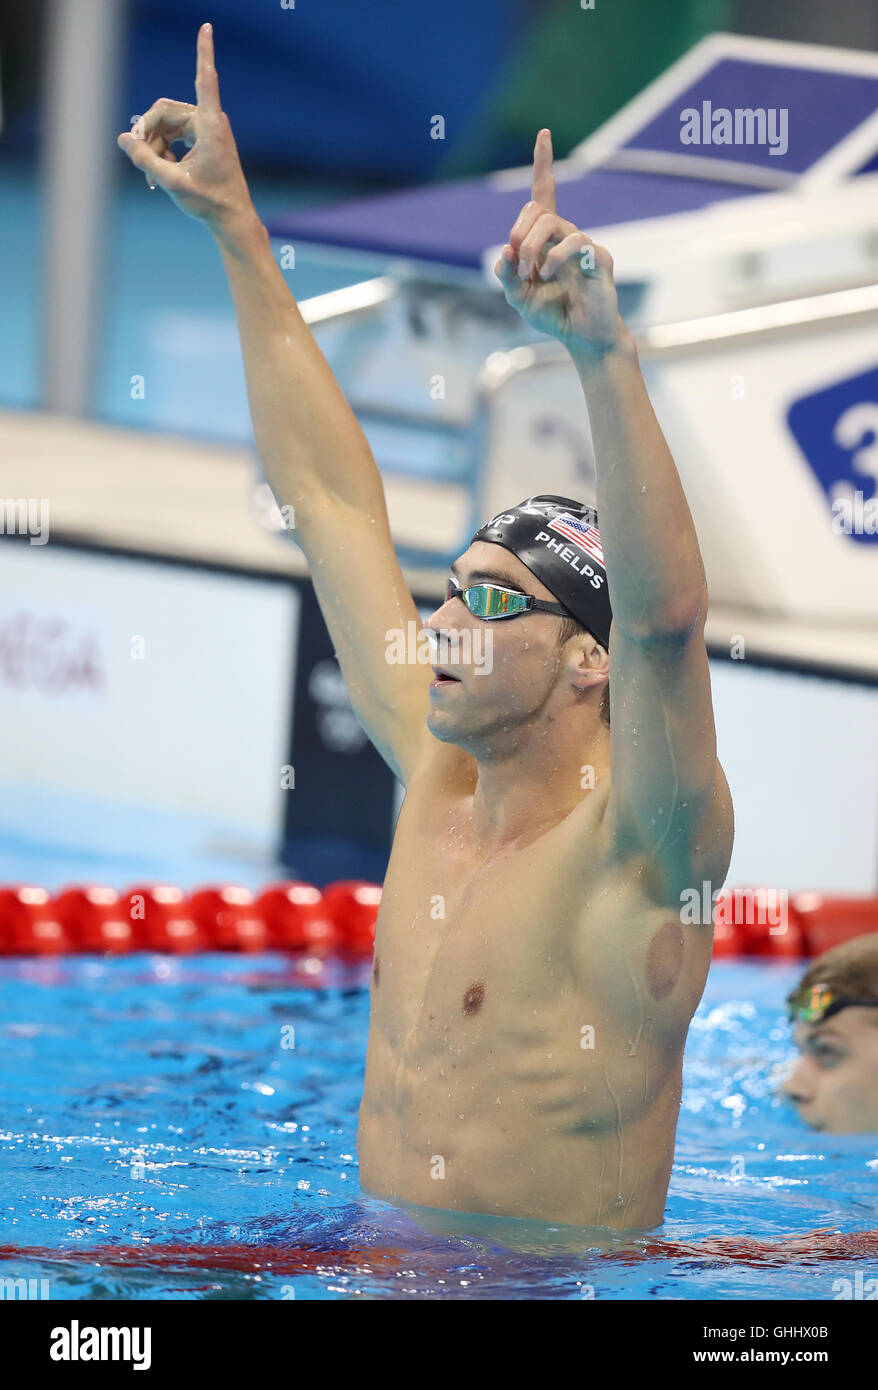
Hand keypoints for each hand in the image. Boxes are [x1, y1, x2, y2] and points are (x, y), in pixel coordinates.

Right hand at [117, 23, 254, 236]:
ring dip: (155, 147)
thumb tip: (123, 138)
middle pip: (166, 111)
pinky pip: (175, 135)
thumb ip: (145, 159)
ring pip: (168, 125)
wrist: (232, 220)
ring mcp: (208, 130)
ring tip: (152, 175)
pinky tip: (162, 173)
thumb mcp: (172, 182)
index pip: (205, 79)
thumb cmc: (209, 203)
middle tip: (138, 158)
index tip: (207, 26)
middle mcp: (210, 122)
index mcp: (210, 126)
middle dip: (149, 133)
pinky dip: (165, 151)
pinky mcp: (205, 140)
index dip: (203, 52)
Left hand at [494, 130, 624, 356]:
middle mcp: (565, 235)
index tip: (545, 134)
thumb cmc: (552, 314)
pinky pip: (574, 242)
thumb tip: (504, 250)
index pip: (544, 193)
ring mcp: (583, 244)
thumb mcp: (517, 297)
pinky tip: (547, 275)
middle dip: (519, 233)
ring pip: (551, 222)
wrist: (581, 337)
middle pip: (537, 209)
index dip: (544, 164)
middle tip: (519, 266)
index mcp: (545, 239)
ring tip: (533, 275)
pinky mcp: (598, 258)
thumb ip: (506, 274)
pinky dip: (554, 257)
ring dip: (532, 247)